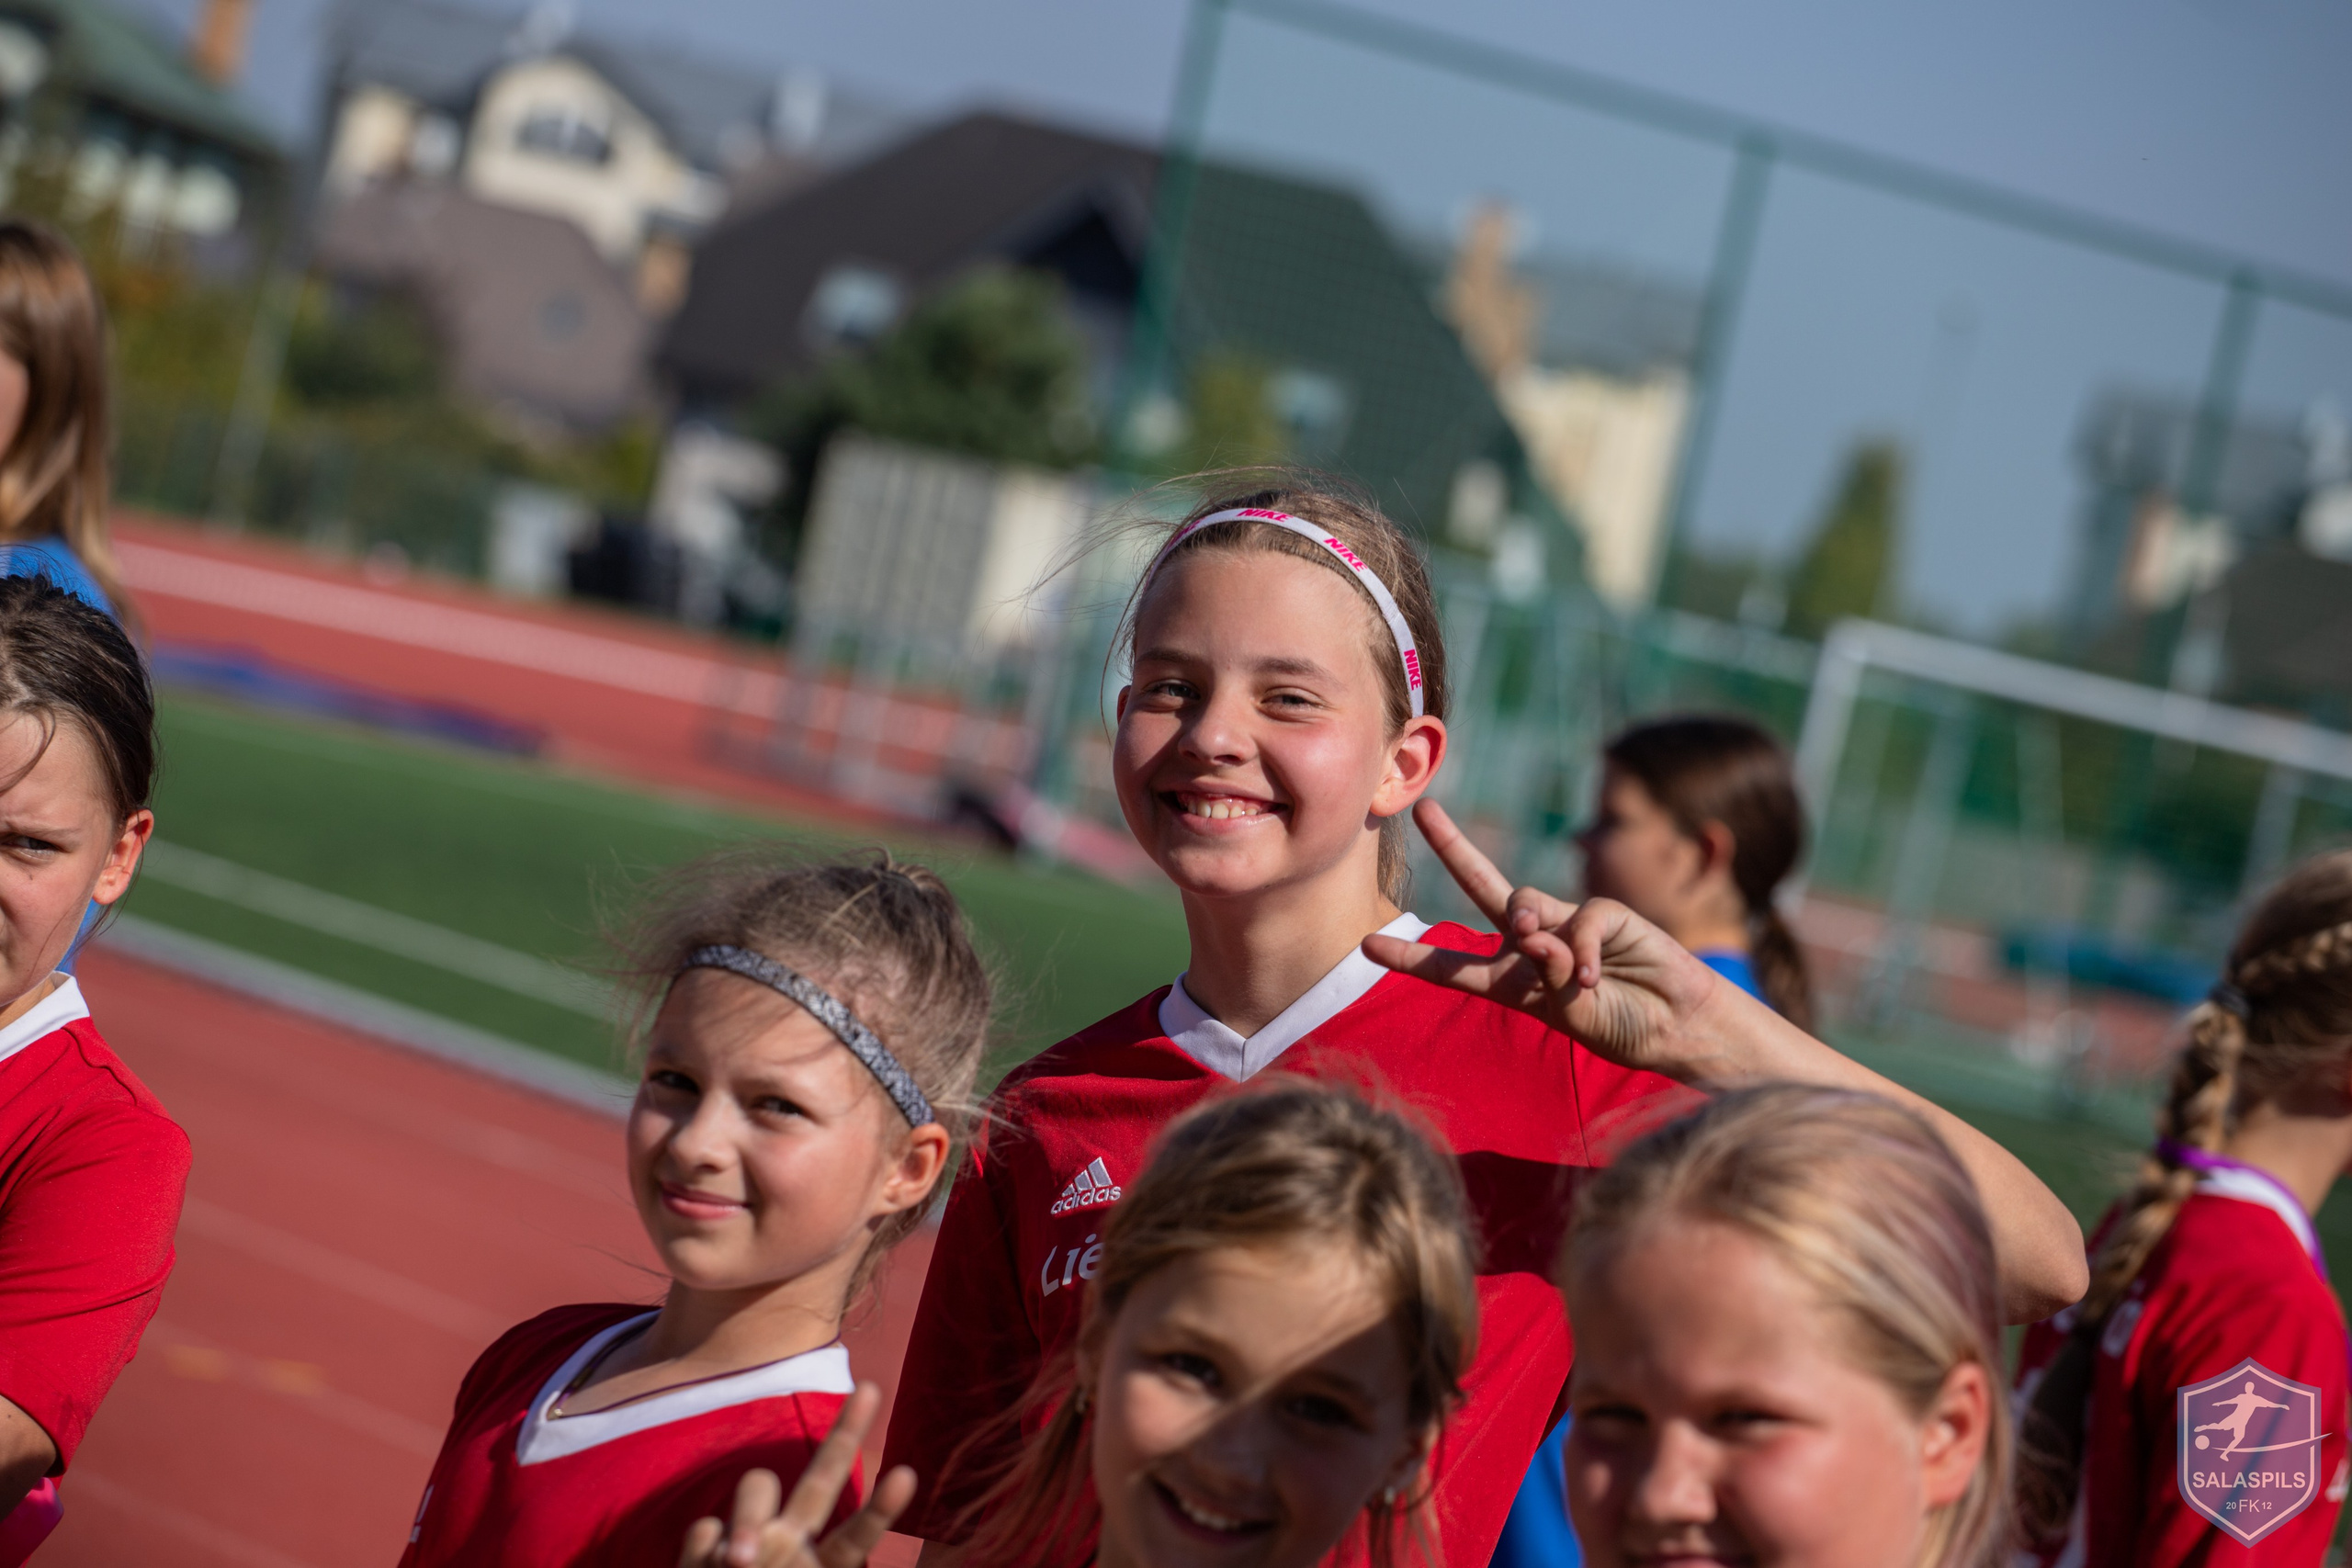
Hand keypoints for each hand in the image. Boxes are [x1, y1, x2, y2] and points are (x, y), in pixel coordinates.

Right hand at [679, 1384, 915, 1567]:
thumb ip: (830, 1566)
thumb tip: (782, 1530)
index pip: (856, 1534)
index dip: (880, 1508)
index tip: (906, 1474)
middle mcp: (788, 1543)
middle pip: (820, 1479)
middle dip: (847, 1433)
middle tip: (871, 1386)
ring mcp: (745, 1541)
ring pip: (756, 1487)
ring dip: (748, 1520)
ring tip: (740, 1562)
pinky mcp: (701, 1551)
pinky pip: (703, 1531)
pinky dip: (703, 1550)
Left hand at [1361, 801, 1728, 1079]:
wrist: (1676, 1025)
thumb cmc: (1621, 1025)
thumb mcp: (1570, 1012)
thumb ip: (1546, 975)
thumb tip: (1531, 933)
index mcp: (1512, 978)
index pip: (1453, 966)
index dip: (1412, 957)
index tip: (1365, 945)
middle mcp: (1532, 943)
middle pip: (1484, 887)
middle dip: (1455, 848)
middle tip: (1425, 811)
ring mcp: (1566, 922)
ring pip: (1523, 900)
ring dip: (1526, 926)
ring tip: (1543, 955)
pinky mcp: (1604, 913)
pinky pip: (1579, 918)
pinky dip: (1580, 948)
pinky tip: (1589, 976)